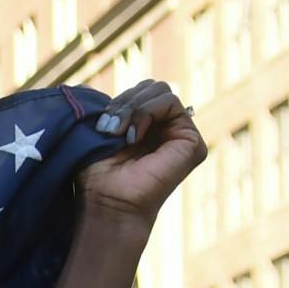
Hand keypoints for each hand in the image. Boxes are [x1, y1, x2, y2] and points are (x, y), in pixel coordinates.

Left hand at [78, 79, 206, 231]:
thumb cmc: (97, 174)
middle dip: (126, 100)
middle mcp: (166, 128)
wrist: (107, 201)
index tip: (101, 122)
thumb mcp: (101, 131)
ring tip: (119, 132)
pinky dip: (146, 112)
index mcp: (146, 126)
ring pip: (161, 91)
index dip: (120, 100)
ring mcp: (181, 134)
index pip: (140, 91)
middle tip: (110, 127)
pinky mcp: (191, 141)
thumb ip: (112, 107)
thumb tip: (97, 87)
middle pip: (152, 86)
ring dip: (134, 107)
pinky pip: (171, 102)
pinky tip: (134, 137)